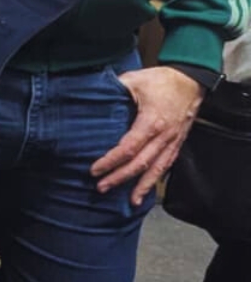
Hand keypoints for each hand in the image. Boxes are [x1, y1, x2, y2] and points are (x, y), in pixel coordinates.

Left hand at [90, 65, 204, 205]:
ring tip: (130, 201)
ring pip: (157, 169)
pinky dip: (156, 180)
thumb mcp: (134, 80)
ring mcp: (173, 141)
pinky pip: (167, 165)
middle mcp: (164, 136)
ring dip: (142, 186)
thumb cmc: (162, 80)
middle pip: (141, 163)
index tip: (94, 169)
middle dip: (120, 177)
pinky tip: (147, 190)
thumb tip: (90, 94)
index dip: (111, 161)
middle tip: (101, 187)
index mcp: (152, 122)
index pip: (128, 148)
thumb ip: (113, 89)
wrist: (191, 80)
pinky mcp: (177, 143)